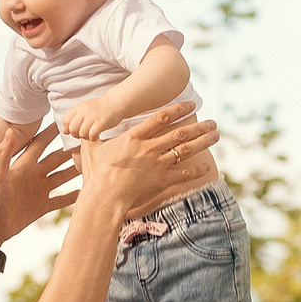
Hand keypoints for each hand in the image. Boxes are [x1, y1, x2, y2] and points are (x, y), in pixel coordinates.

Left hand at [0, 125, 80, 242]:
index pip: (40, 143)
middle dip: (69, 150)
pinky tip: (84, 191)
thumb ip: (4, 153)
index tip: (64, 120)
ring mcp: (39, 190)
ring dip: (74, 170)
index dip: (51, 132)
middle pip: (55, 158)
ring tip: (90, 162)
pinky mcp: (42, 206)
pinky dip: (72, 196)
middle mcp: (33, 175)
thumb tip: (11, 130)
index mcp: (23, 165)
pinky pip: (61, 199)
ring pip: (61, 177)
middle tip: (85, 140)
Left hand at [60, 96, 123, 141]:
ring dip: (86, 137)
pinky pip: (92, 134)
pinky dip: (93, 138)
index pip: (66, 121)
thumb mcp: (84, 109)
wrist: (116, 102)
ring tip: (91, 135)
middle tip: (83, 134)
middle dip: (76, 135)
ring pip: (82, 133)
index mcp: (79, 107)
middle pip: (72, 128)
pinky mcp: (101, 122)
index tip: (75, 130)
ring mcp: (93, 116)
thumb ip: (74, 118)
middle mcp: (84, 111)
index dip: (68, 129)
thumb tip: (64, 131)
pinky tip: (96, 136)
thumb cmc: (100, 108)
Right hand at [78, 104, 217, 219]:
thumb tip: (85, 129)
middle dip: (199, 126)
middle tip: (213, 122)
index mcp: (134, 137)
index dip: (178, 109)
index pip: (161, 118)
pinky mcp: (161, 181)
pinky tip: (208, 166)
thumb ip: (93, 137)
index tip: (191, 104)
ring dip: (202, 142)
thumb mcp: (91, 149)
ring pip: (185, 150)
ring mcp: (157, 164)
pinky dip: (197, 170)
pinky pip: (184, 174)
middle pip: (179, 133)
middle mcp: (149, 148)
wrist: (104, 197)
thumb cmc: (96, 174)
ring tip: (215, 136)